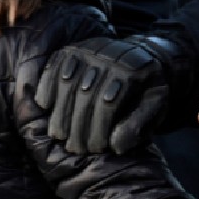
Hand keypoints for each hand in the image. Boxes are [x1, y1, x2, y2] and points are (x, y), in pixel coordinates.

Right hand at [36, 36, 168, 153]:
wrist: (140, 56)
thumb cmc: (145, 89)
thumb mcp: (153, 107)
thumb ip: (137, 125)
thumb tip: (115, 146)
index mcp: (133, 71)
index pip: (109, 104)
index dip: (99, 130)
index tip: (96, 149)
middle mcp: (109, 57)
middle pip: (86, 95)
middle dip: (78, 126)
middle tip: (75, 148)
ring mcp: (89, 50)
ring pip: (68, 83)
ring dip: (60, 112)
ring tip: (58, 135)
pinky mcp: (72, 48)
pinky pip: (54, 66)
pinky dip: (46, 85)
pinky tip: (45, 105)